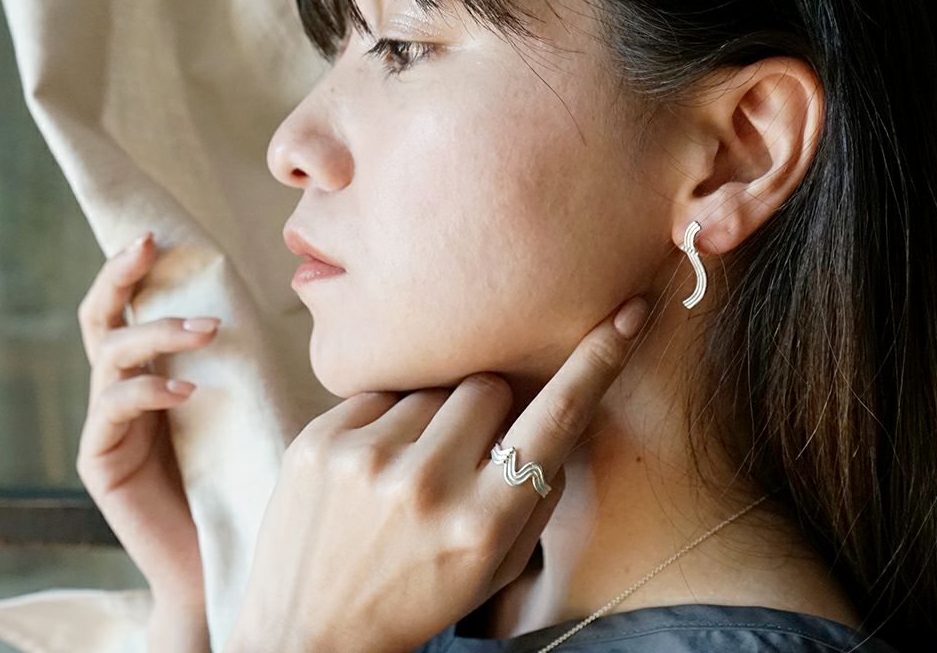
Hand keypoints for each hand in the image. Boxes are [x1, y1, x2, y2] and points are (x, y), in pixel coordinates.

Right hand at [75, 230, 218, 607]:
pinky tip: (187, 390)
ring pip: (109, 356)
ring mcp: (106, 425)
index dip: (133, 270)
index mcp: (153, 374)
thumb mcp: (250, 408)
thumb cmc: (245, 475)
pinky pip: (112, 410)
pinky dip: (148, 390)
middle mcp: (122, 391)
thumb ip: (253, 364)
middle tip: (149, 246)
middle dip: (119, 276)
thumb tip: (307, 306)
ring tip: (205, 330)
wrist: (222, 554)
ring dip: (156, 333)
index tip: (157, 235)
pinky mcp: (100, 460)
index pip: (132, 309)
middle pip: (101, 318)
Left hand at [224, 295, 650, 652]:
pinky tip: (369, 466)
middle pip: (487, 386)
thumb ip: (535, 495)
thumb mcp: (495, 568)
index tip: (627, 314)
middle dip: (485, 412)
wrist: (308, 630)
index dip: (597, 362)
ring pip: (432, 385)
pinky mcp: (319, 439)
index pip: (556, 420)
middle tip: (461, 457)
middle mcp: (427, 485)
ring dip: (431, 417)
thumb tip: (559, 412)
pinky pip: (378, 391)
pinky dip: (385, 420)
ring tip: (406, 470)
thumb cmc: (417, 597)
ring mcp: (367, 458)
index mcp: (483, 523)